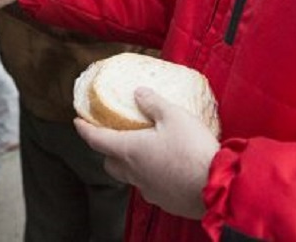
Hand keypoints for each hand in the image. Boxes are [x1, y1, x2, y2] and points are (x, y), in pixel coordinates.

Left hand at [74, 87, 219, 219]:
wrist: (217, 187)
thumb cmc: (193, 151)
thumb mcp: (174, 116)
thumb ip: (154, 103)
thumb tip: (140, 93)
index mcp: (130, 150)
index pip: (96, 140)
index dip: (84, 129)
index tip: (77, 122)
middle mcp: (134, 173)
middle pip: (110, 162)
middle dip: (108, 150)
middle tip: (114, 136)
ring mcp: (149, 189)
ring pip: (131, 176)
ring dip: (132, 164)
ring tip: (146, 150)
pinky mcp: (165, 201)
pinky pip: (151, 186)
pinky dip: (152, 175)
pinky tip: (166, 167)